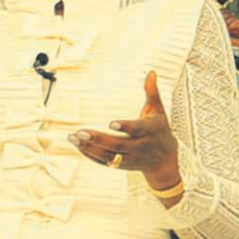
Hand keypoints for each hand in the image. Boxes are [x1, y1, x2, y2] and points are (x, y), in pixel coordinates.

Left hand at [68, 71, 180, 190]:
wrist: (165, 160)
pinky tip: (78, 146)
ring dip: (90, 148)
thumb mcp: (158, 111)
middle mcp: (139, 147)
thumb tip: (151, 73)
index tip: (111, 123)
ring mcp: (130, 158)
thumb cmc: (159, 130)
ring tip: (73, 138)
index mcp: (149, 131)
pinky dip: (91, 156)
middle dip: (99, 139)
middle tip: (81, 132)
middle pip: (118, 146)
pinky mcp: (122, 165)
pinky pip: (104, 162)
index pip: (137, 130)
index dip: (125, 127)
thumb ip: (152, 92)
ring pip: (109, 156)